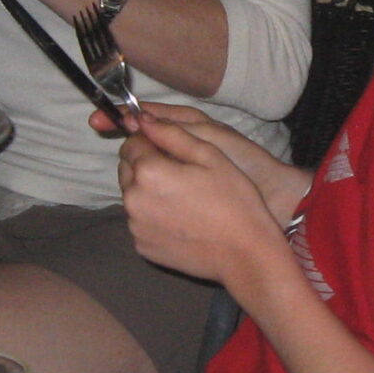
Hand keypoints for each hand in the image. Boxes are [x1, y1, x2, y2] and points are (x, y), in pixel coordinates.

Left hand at [117, 112, 282, 282]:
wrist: (245, 254)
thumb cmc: (234, 200)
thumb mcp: (210, 155)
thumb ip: (171, 133)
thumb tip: (142, 119)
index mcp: (148, 170)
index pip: (132, 143)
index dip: (151, 141)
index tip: (174, 151)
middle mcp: (133, 198)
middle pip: (128, 169)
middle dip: (146, 165)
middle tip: (181, 174)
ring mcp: (135, 226)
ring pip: (133, 196)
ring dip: (148, 191)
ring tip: (182, 198)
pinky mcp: (142, 246)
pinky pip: (140, 221)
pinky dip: (153, 216)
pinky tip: (180, 219)